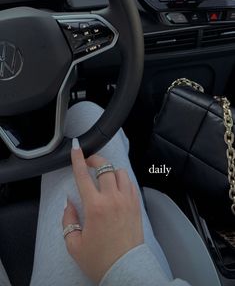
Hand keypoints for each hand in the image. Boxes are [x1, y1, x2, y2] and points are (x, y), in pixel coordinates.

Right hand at [62, 142, 143, 283]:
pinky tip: (117, 186)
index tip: (76, 149)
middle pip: (105, 167)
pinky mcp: (136, 206)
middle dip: (95, 160)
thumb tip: (69, 204)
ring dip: (110, 170)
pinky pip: (131, 184)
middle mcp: (113, 199)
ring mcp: (127, 201)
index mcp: (95, 207)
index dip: (78, 159)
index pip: (84, 175)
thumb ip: (68, 220)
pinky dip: (122, 180)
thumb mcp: (74, 244)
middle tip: (88, 162)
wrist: (126, 271)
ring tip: (104, 175)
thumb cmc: (101, 260)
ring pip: (120, 172)